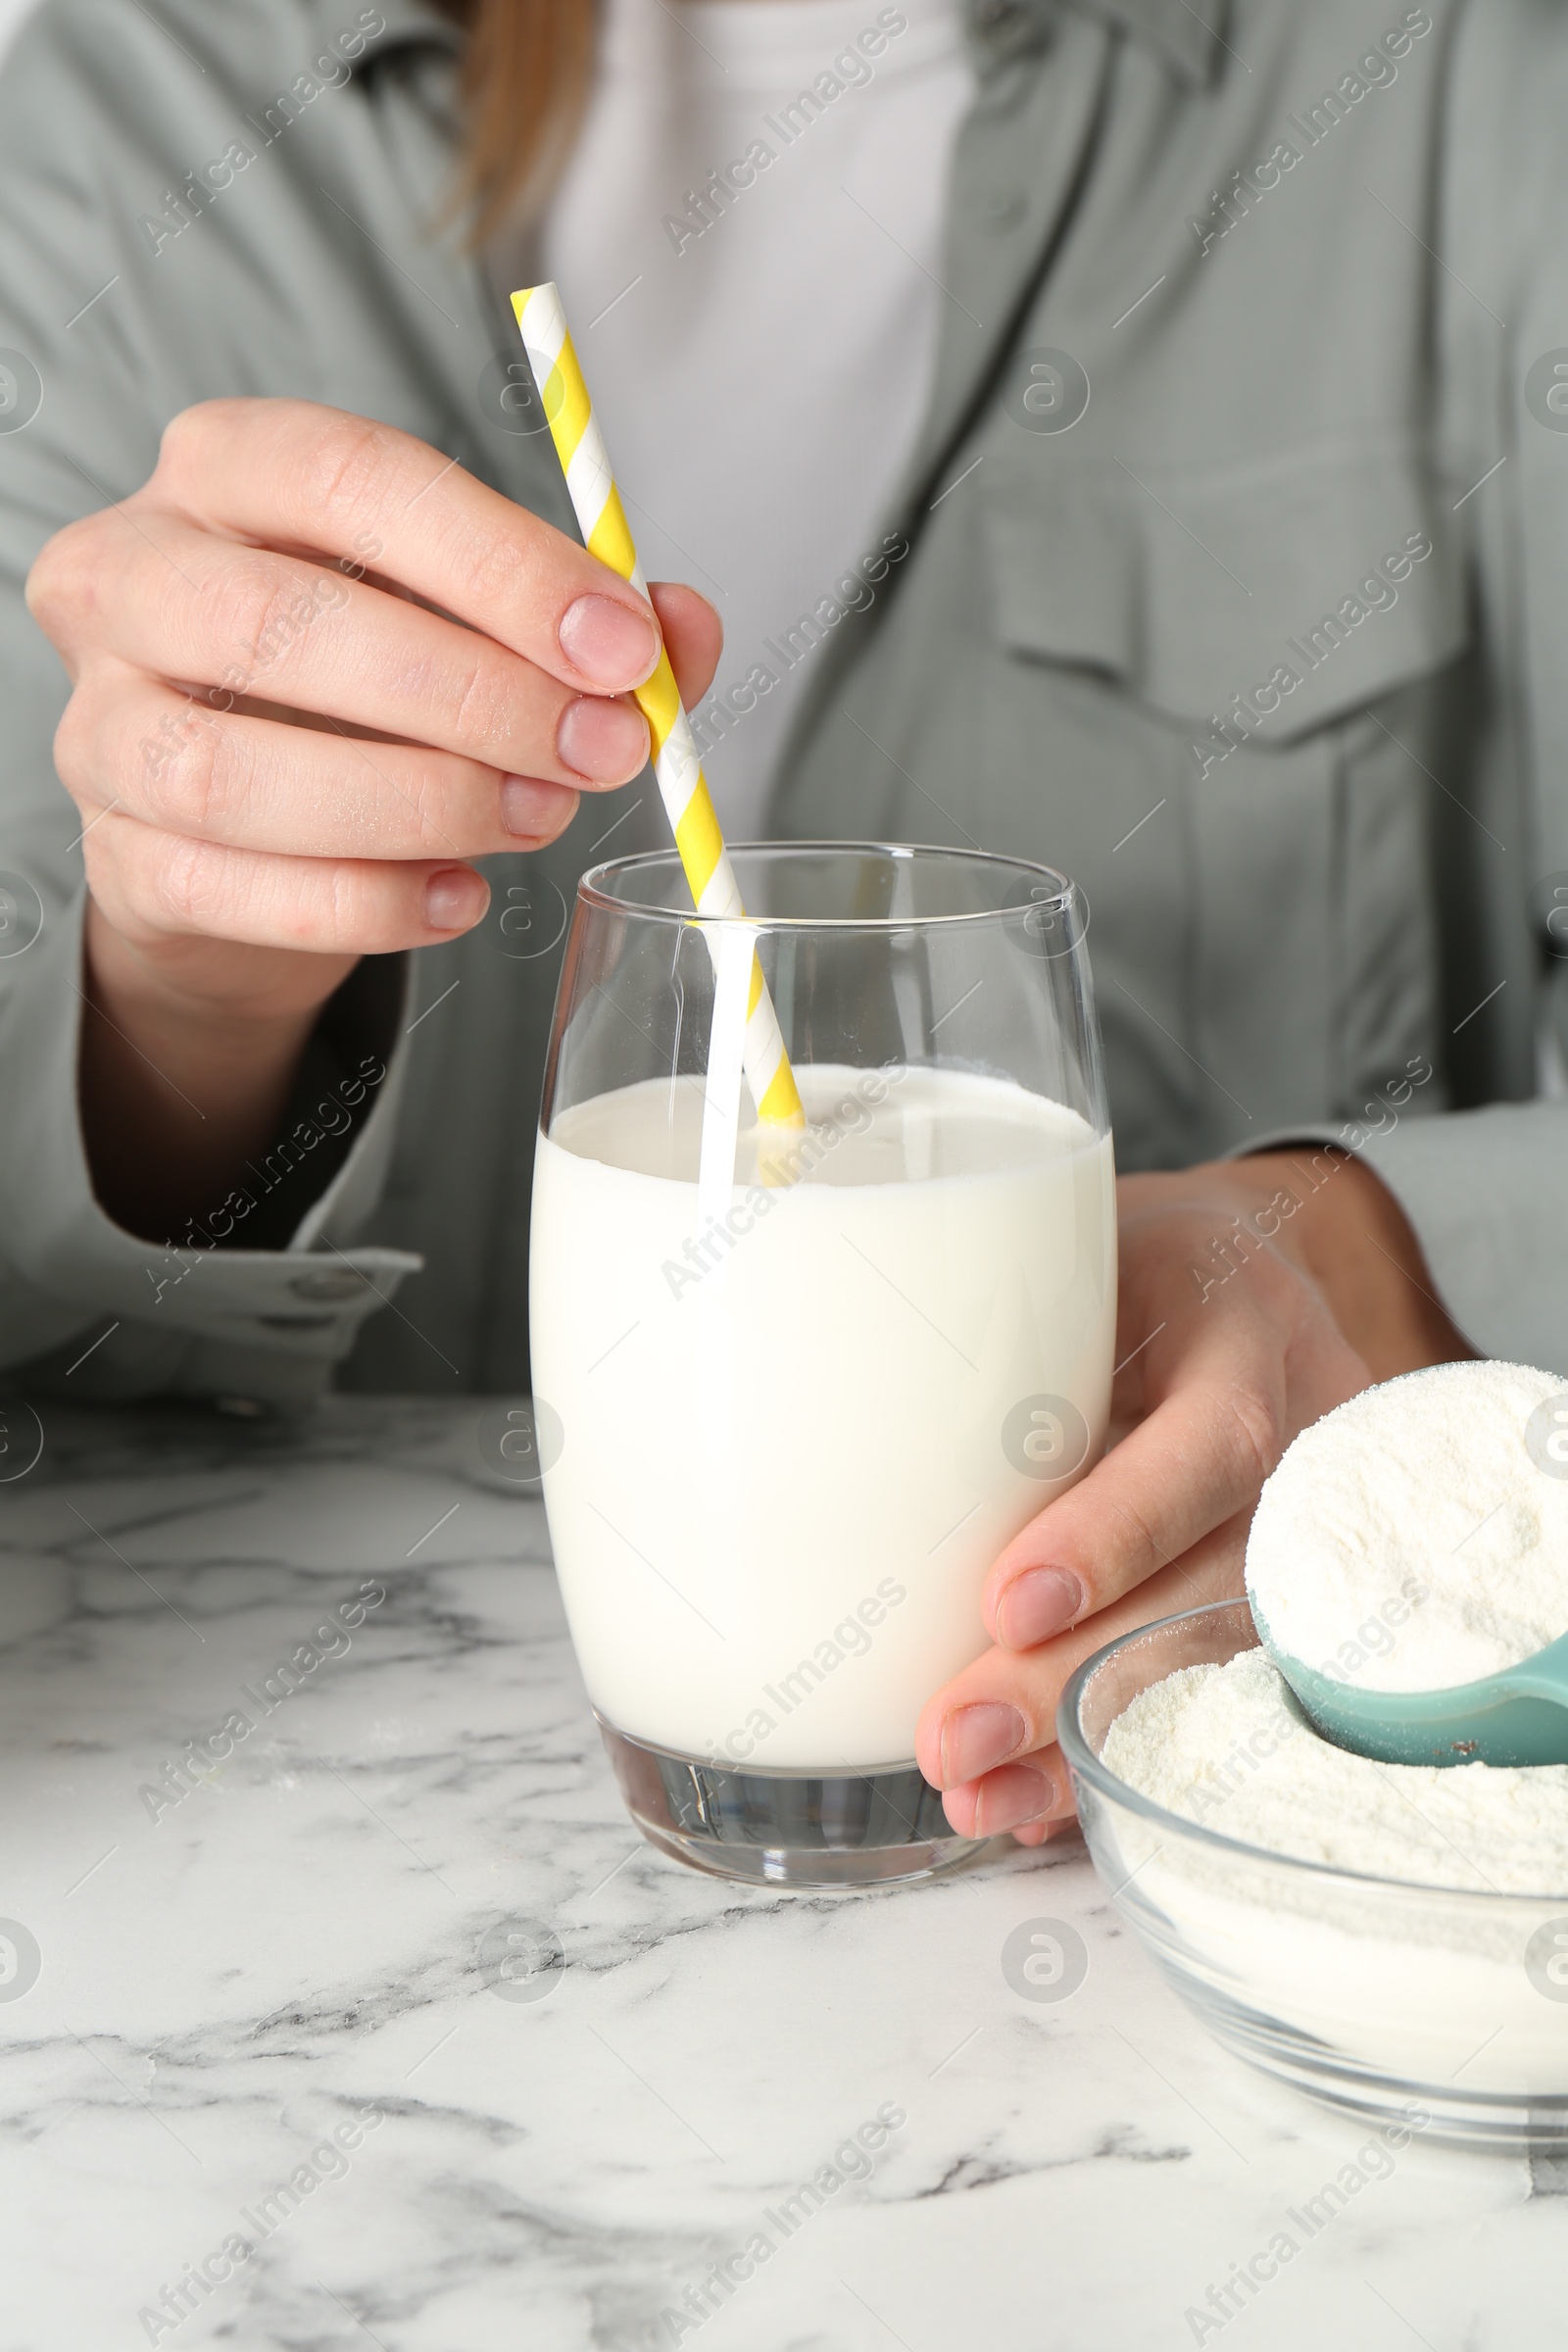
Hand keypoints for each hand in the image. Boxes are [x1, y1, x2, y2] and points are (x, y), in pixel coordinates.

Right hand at [26, 399, 720, 1230]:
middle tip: (599, 750)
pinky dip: (366, 906)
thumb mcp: (467, 621)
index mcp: (228, 470)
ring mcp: (101, 724)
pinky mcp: (117, 857)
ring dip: (420, 805)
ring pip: (239, 776)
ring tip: (535, 818)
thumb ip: (580, 620)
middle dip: (474, 698)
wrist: (239, 831)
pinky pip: (234, 891)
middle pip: (284, 625)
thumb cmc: (356, 692)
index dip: (499, 564)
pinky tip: (457, 899)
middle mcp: (131, 577)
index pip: (352, 479)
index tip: (619, 644)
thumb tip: (681, 629)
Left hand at [915, 1147, 1474, 1841]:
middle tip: (955, 1738)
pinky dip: (1119, 1745)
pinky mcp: (1283, 1586)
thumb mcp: (1058, 1247)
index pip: (1211, 1440)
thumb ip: (984, 1330)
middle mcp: (1305, 1427)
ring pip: (1219, 1651)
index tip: (1011, 1602)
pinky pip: (1213, 1682)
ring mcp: (1310, 1516)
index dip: (1120, 1529)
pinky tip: (1034, 1798)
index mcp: (1243, 1320)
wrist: (1227, 1272)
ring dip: (1091, 1736)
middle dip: (1082, 1676)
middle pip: (1217, 1576)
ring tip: (975, 1793)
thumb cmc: (1115, 1258)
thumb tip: (803, 1420)